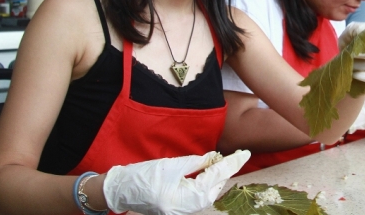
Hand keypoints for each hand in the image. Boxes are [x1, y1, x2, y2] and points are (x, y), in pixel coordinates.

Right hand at [104, 150, 249, 214]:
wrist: (120, 190)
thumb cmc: (141, 176)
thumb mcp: (171, 165)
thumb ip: (195, 162)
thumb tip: (214, 158)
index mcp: (185, 199)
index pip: (214, 178)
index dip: (231, 164)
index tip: (244, 154)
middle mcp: (186, 208)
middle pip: (214, 188)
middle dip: (225, 171)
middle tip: (235, 155)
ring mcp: (182, 210)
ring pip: (208, 192)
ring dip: (216, 177)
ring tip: (221, 161)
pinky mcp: (178, 207)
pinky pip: (198, 195)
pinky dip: (205, 182)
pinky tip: (208, 171)